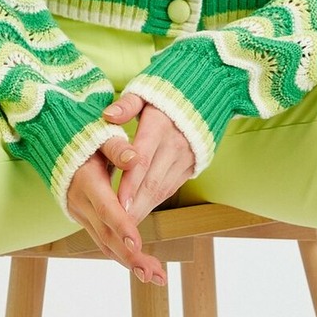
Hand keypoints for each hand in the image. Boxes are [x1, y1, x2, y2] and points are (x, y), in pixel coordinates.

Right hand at [64, 133, 168, 284]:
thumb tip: (135, 158)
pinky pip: (104, 242)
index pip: (105, 209)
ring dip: (130, 262)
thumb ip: (117, 148)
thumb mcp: (99, 137)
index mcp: (87, 182)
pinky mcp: (86, 221)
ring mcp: (81, 215)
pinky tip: (143, 266)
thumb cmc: (84, 140)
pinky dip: (122, 255)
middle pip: (106, 235)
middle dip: (130, 256)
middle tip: (154, 274)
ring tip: (156, 277)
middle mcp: (81, 204)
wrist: (55, 149)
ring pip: (105, 244)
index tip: (137, 244)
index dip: (121, 227)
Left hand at [101, 90, 197, 224]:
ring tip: (125, 226)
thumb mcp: (145, 90)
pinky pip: (171, 187)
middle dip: (135, 206)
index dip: (130, 184)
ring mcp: (186, 157)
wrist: (208, 91)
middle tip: (117, 226)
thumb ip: (126, 104)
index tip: (118, 204)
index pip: (142, 160)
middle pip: (152, 181)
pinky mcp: (192, 165)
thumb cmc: (167, 90)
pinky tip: (140, 211)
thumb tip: (107, 116)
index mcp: (160, 125)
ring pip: (163, 189)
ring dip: (144, 208)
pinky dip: (155, 201)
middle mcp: (175, 144)